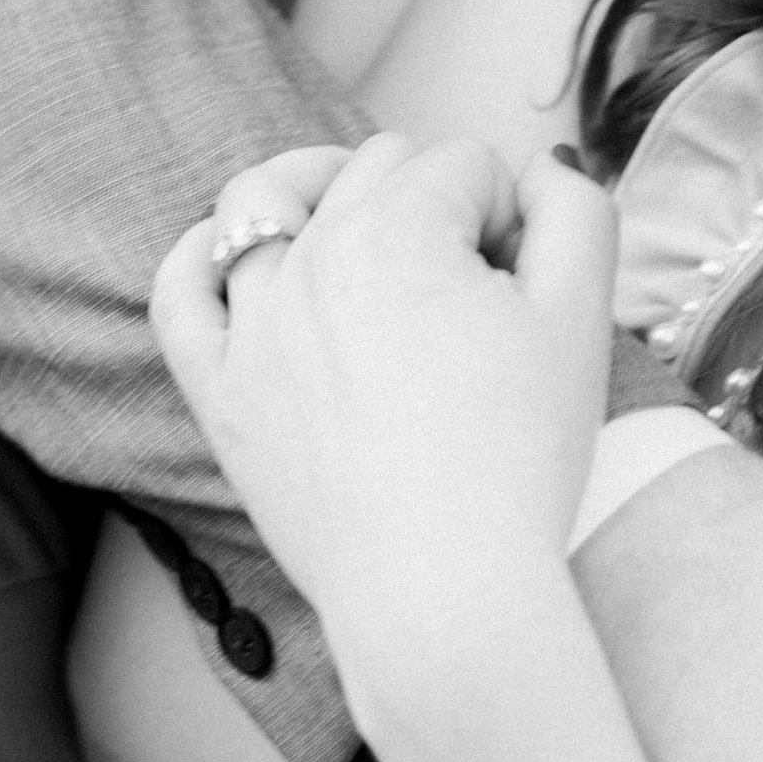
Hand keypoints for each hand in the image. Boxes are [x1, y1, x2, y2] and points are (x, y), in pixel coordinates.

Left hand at [153, 135, 616, 670]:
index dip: (512, 220)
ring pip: (267, 198)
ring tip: (369, 237)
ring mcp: (252, 323)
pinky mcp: (219, 389)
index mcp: (398, 229)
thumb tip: (539, 171)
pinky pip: (182, 290)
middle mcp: (310, 258)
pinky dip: (203, 255)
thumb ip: (575, 212)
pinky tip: (237, 255)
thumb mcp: (581, 320)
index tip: (525, 296)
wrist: (441, 594)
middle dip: (435, 205)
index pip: (467, 166)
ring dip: (321, 193)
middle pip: (378, 167)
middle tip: (476, 298)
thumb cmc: (515, 464)